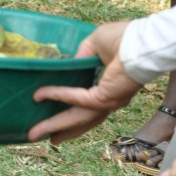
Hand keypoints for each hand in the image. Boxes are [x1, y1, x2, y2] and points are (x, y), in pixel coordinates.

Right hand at [27, 20, 143, 143]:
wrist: (142, 42)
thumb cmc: (125, 39)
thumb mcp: (96, 43)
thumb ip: (83, 54)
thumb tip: (72, 62)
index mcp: (110, 88)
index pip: (87, 106)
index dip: (69, 112)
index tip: (50, 116)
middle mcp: (110, 100)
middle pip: (80, 120)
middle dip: (58, 129)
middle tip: (37, 136)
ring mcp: (107, 102)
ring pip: (76, 118)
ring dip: (54, 124)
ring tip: (33, 134)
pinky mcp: (103, 98)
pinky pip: (75, 99)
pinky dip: (57, 95)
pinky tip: (39, 95)